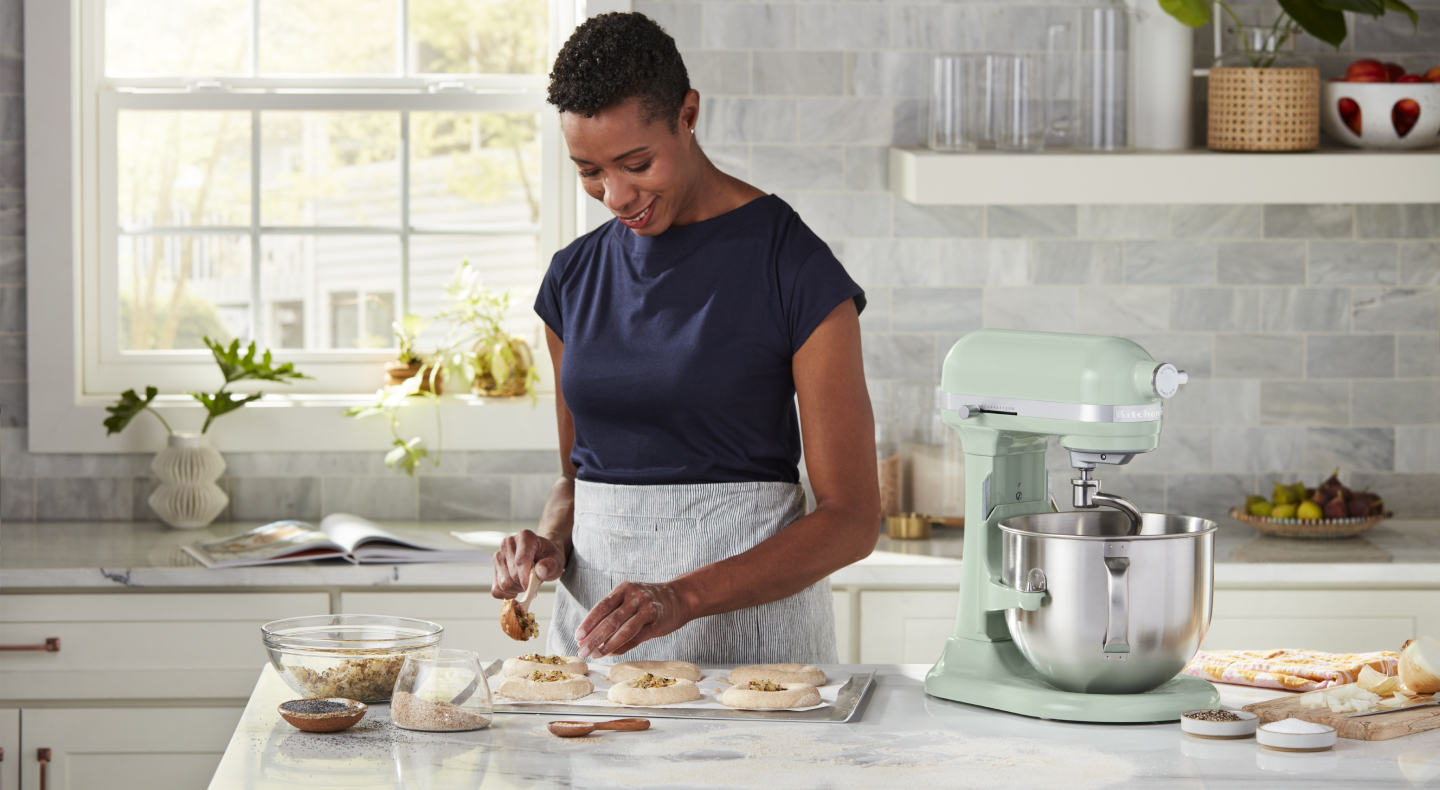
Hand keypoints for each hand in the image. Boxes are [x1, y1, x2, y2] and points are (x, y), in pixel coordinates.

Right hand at [491, 530, 564, 599]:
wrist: (542, 555)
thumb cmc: (549, 557)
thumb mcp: (557, 560)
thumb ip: (551, 565)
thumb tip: (540, 571)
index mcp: (525, 537)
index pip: (521, 561)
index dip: (525, 578)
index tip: (531, 589)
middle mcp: (508, 543)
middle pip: (512, 575)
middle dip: (525, 584)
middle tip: (535, 582)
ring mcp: (499, 554)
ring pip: (504, 583)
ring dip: (517, 589)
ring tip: (527, 582)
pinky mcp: (494, 567)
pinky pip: (496, 589)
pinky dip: (506, 594)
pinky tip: (516, 590)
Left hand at [575, 581, 690, 658]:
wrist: (680, 597)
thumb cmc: (649, 601)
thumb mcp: (630, 599)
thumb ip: (613, 614)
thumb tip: (592, 638)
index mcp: (624, 588)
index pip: (601, 606)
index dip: (588, 623)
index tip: (577, 637)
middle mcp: (635, 596)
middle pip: (610, 620)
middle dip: (594, 637)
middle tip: (582, 651)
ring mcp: (647, 608)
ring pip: (623, 630)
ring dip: (607, 645)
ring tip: (596, 654)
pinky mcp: (657, 621)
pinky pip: (637, 637)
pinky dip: (623, 646)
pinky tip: (612, 653)